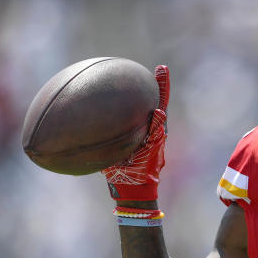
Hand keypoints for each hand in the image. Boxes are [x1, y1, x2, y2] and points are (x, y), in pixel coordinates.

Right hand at [104, 65, 169, 201]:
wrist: (131, 188)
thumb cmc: (144, 172)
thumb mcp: (151, 151)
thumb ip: (155, 132)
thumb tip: (160, 111)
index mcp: (156, 129)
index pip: (160, 102)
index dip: (162, 85)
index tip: (162, 69)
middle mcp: (146, 129)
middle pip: (149, 103)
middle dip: (151, 86)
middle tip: (156, 70)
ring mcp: (134, 135)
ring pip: (132, 113)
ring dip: (130, 98)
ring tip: (126, 80)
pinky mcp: (122, 142)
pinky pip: (115, 124)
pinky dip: (110, 115)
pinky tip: (94, 107)